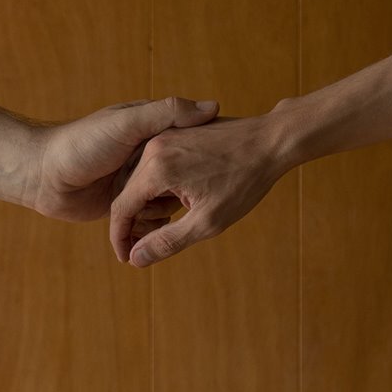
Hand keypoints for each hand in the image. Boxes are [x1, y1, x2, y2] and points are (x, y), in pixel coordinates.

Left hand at [29, 95, 220, 222]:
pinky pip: (147, 222)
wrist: (41, 175)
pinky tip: (150, 236)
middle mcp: (145, 159)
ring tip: (159, 221)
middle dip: (182, 195)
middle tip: (187, 205)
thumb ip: (167, 114)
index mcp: (151, 133)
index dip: (201, 160)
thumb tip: (213, 107)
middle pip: (180, 182)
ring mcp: (133, 184)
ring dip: (164, 216)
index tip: (209, 172)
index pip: (190, 146)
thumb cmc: (82, 143)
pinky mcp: (121, 207)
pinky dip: (149, 230)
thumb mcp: (128, 123)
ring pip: (165, 205)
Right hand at [109, 109, 293, 266]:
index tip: (126, 257)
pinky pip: (154, 163)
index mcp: (156, 169)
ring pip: (140, 177)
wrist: (271, 141)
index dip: (120, 237)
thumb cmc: (244, 181)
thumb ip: (168, 241)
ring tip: (172, 219)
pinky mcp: (175, 132)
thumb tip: (136, 259)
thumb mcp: (207, 221)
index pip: (121, 208)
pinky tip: (181, 196)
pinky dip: (159, 184)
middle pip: (128, 192)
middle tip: (150, 244)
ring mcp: (164, 136)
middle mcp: (153, 147)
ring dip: (148, 202)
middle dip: (134, 221)